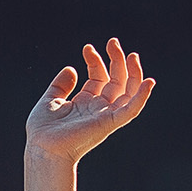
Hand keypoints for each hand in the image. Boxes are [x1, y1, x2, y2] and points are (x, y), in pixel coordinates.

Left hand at [23, 36, 154, 190]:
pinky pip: (131, 110)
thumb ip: (60, 85)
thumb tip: (71, 68)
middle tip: (113, 41)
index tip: (87, 48)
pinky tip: (149, 82)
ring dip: (133, 74)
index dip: (95, 61)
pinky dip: (141, 97)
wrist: (42, 148)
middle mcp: (98, 109)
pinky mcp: (109, 124)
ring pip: (128, 93)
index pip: (99, 78)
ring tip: (132, 55)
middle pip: (116, 81)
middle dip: (116, 60)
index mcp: (85, 103)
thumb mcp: (50, 101)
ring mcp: (105, 116)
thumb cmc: (43, 131)